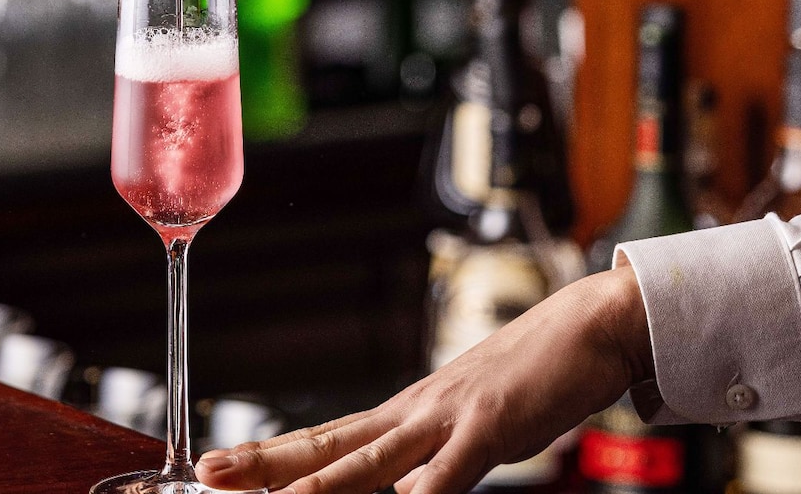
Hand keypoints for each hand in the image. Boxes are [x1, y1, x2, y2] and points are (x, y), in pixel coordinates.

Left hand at [197, 267, 654, 493]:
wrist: (593, 324)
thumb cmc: (538, 375)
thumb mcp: (476, 427)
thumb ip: (438, 462)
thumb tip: (410, 490)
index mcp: (410, 414)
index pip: (326, 440)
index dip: (271, 458)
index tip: (219, 471)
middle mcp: (417, 412)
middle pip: (328, 445)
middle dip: (265, 467)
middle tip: (206, 475)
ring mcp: (451, 417)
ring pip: (372, 459)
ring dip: (322, 487)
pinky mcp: (493, 424)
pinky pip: (452, 469)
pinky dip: (426, 491)